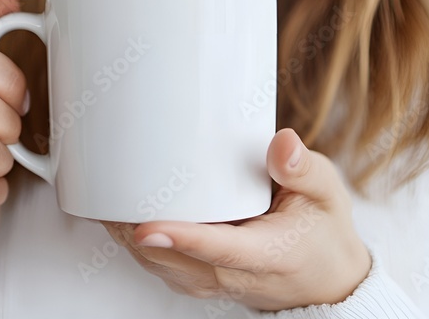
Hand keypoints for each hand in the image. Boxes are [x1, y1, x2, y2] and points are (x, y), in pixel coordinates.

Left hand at [102, 129, 370, 311]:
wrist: (326, 278)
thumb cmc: (322, 231)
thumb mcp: (327, 194)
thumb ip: (303, 169)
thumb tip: (281, 142)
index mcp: (269, 254)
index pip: (219, 250)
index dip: (181, 238)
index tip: (146, 227)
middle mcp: (235, 276)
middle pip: (175, 261)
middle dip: (135, 233)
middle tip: (104, 195)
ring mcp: (214, 284)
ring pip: (161, 268)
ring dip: (129, 240)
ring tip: (102, 202)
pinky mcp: (201, 282)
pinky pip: (162, 268)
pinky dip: (138, 246)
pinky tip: (119, 218)